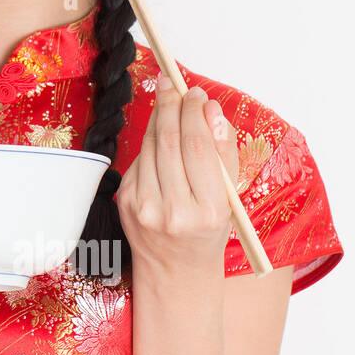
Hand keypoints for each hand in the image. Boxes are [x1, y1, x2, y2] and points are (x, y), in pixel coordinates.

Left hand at [114, 73, 240, 278]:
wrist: (176, 272)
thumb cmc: (209, 230)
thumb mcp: (229, 197)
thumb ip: (223, 153)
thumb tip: (211, 110)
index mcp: (209, 210)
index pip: (198, 148)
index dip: (195, 114)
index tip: (196, 93)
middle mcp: (174, 210)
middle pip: (169, 142)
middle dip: (171, 106)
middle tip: (173, 82)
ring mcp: (144, 208)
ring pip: (149, 147)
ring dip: (158, 118)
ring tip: (168, 99)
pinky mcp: (125, 203)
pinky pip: (139, 161)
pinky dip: (149, 143)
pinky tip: (159, 134)